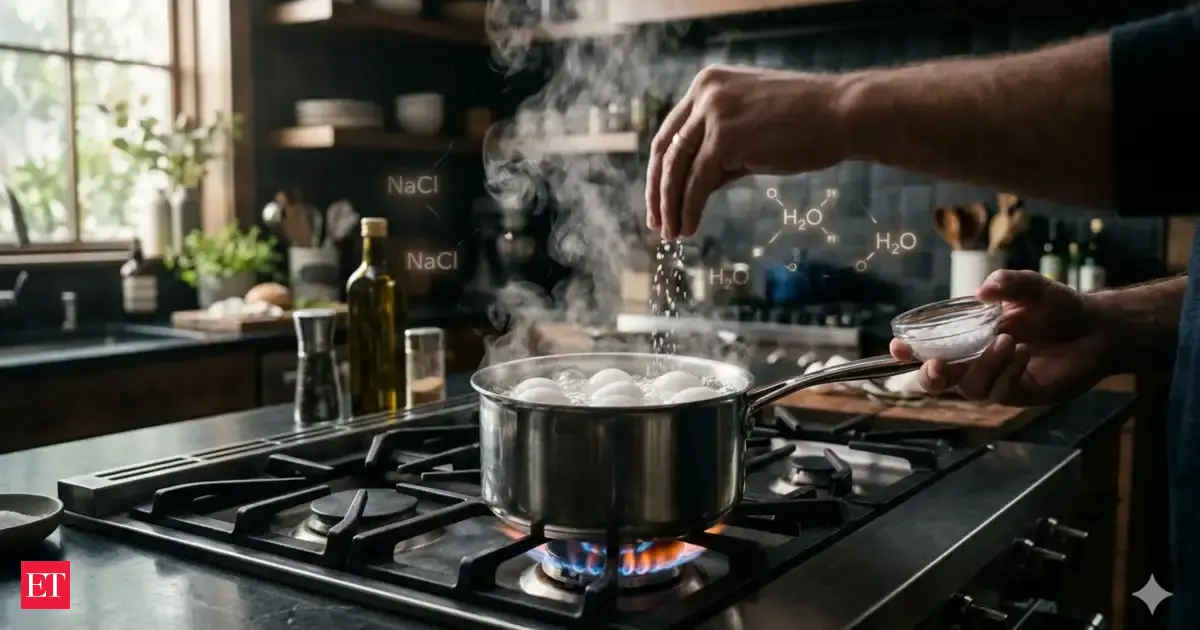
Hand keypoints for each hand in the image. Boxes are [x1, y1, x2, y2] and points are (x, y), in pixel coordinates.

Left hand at [646, 65, 846, 239]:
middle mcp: (704, 93)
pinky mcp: (724, 139)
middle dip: (657, 190)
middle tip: (656, 222)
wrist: (843, 114)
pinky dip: (689, 209)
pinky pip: (696, 182)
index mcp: (708, 83)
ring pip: (676, 168)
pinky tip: (688, 228)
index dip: (660, 168)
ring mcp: (713, 114)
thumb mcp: (751, 130)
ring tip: (671, 233)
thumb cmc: (807, 123)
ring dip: (670, 206)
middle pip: (665, 149)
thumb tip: (692, 186)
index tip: (659, 198)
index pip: (672, 131)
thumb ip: (719, 150)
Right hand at [889, 270, 1114, 406]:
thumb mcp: (1032, 286)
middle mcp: (975, 361)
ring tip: (1008, 341)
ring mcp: (996, 380)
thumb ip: (1008, 283)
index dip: (909, 353)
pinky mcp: (1018, 394)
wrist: (1096, 329)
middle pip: (938, 382)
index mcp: (967, 337)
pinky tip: (1023, 353)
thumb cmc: (1059, 307)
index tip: (898, 346)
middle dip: (930, 377)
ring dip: (982, 366)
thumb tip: (983, 290)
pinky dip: (1007, 371)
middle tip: (936, 364)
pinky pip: (1000, 392)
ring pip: (970, 389)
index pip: (928, 349)